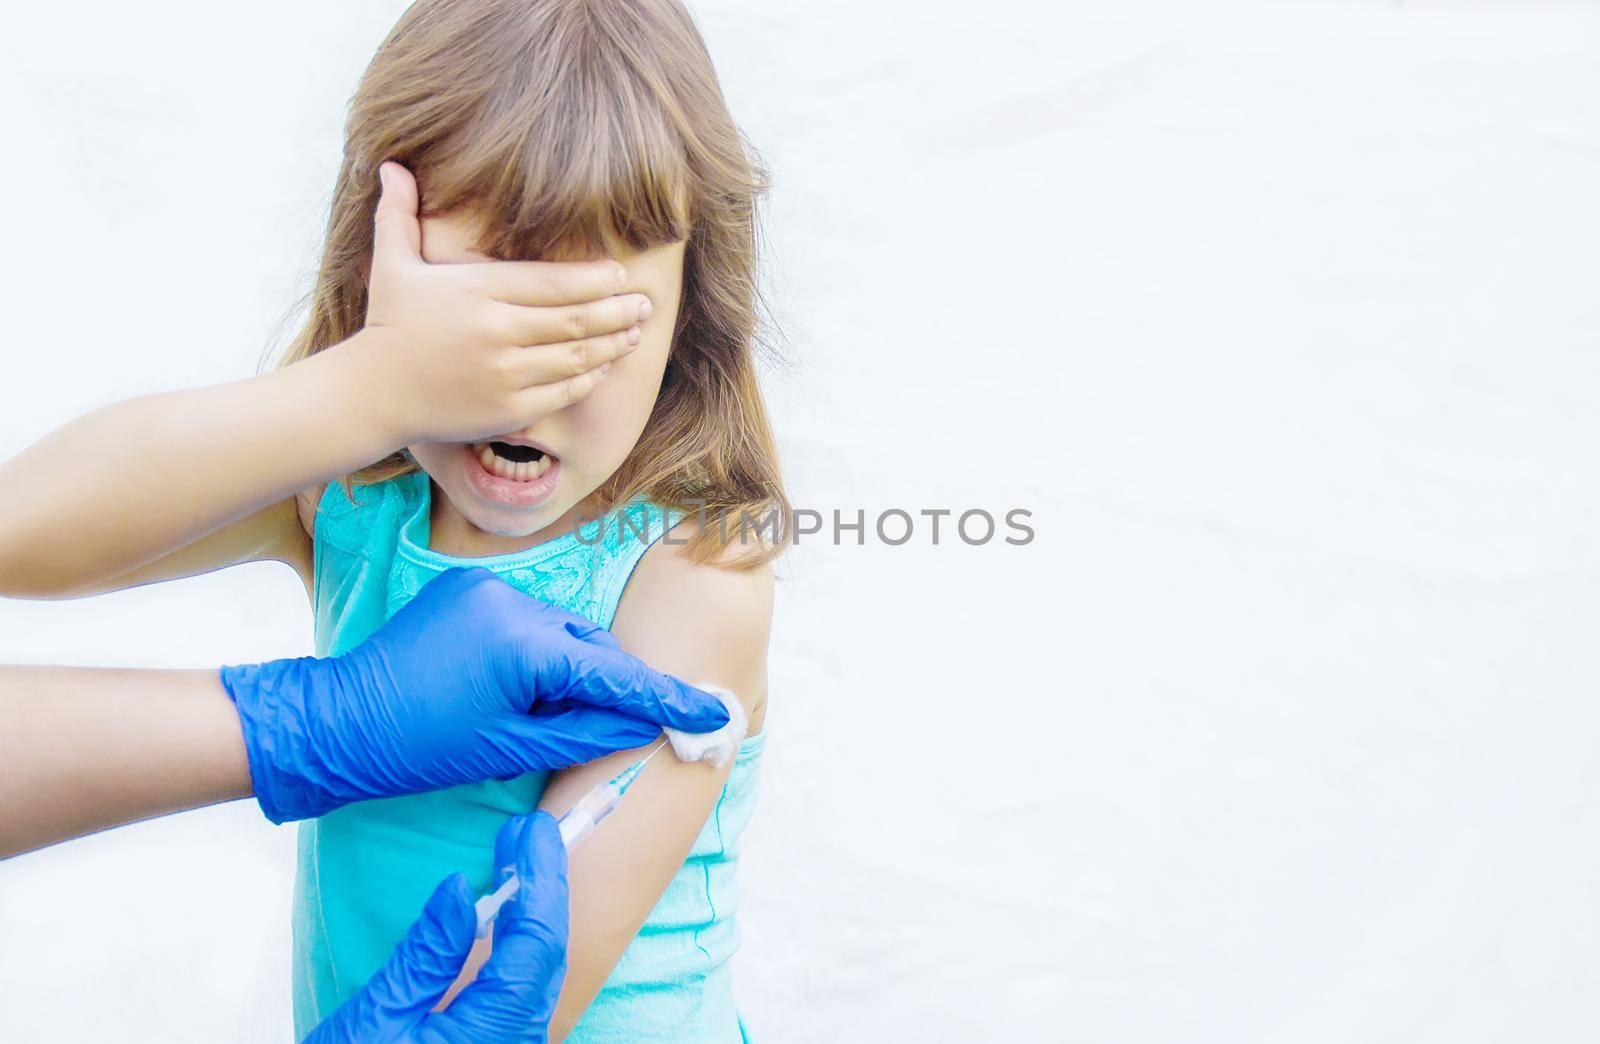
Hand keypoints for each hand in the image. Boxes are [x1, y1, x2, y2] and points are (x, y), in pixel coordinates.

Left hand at [221, 567, 728, 823]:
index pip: (614, 673)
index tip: (712, 713)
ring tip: (541, 712)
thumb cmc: (418, 748)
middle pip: (592, 645)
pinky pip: (527, 617)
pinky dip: (538, 649)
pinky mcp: (466, 585)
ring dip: (571, 667)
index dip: (666, 698)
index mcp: (522, 644)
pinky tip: (515, 683)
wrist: (335, 722)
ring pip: (562, 631)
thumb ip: (585, 730)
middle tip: (622, 726)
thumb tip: (644, 723)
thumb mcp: (510, 748)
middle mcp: (512, 600)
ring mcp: (487, 587)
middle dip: (610, 684)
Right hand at [305, 813, 567, 1043]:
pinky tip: (507, 916)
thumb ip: (428, 952)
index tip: (532, 831)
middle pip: (548, 956)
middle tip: (526, 833)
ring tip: (519, 859)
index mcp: (493, 1035)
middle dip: (543, 888)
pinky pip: (523, 994)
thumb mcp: (376, 1016)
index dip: (540, 879)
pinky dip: (520, 947)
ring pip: (540, 975)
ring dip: (535, 915)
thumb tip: (462, 890)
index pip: (537, 944)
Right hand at [345, 161, 652, 444]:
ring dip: (612, 344)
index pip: (554, 281)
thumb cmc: (389, 324)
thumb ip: (399, 214)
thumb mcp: (392, 264)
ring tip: (634, 333)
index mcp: (479, 290)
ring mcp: (504, 374)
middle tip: (645, 304)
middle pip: (576, 319)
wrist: (372, 394)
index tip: (620, 275)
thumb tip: (390, 165)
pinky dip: (589, 378)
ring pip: (577, 357)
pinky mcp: (508, 409)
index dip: (596, 279)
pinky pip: (563, 392)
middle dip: (619, 310)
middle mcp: (496, 332)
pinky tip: (604, 366)